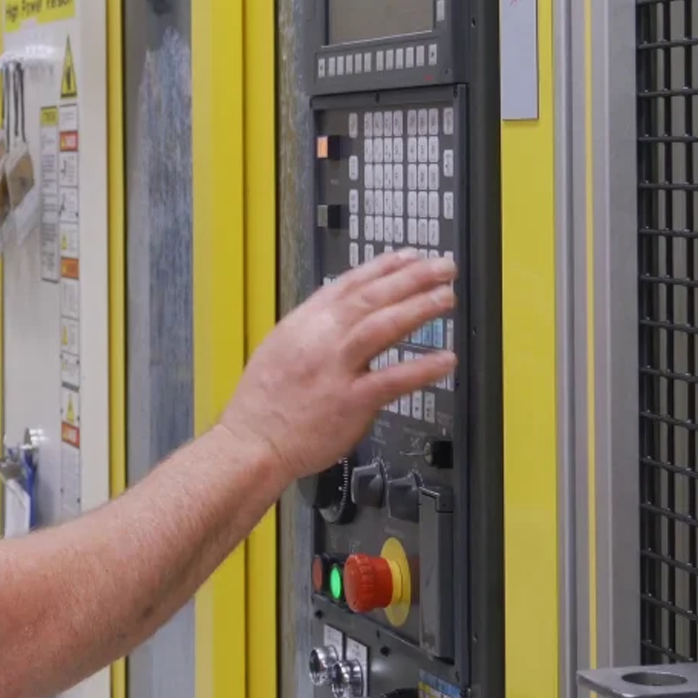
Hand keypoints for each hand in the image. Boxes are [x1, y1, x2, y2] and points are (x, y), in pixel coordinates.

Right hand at [217, 250, 457, 484]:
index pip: (348, 284)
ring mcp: (335, 369)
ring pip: (383, 327)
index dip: (383, 267)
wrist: (251, 442)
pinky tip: (445, 359)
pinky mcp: (350, 401)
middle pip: (371, 298)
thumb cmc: (262, 404)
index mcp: (303, 324)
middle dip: (411, 278)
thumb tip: (339, 315)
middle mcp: (320, 339)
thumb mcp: (279, 349)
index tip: (409, 256)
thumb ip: (312, 331)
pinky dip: (421, 368)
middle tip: (442, 267)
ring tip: (445, 297)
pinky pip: (392, 380)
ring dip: (418, 308)